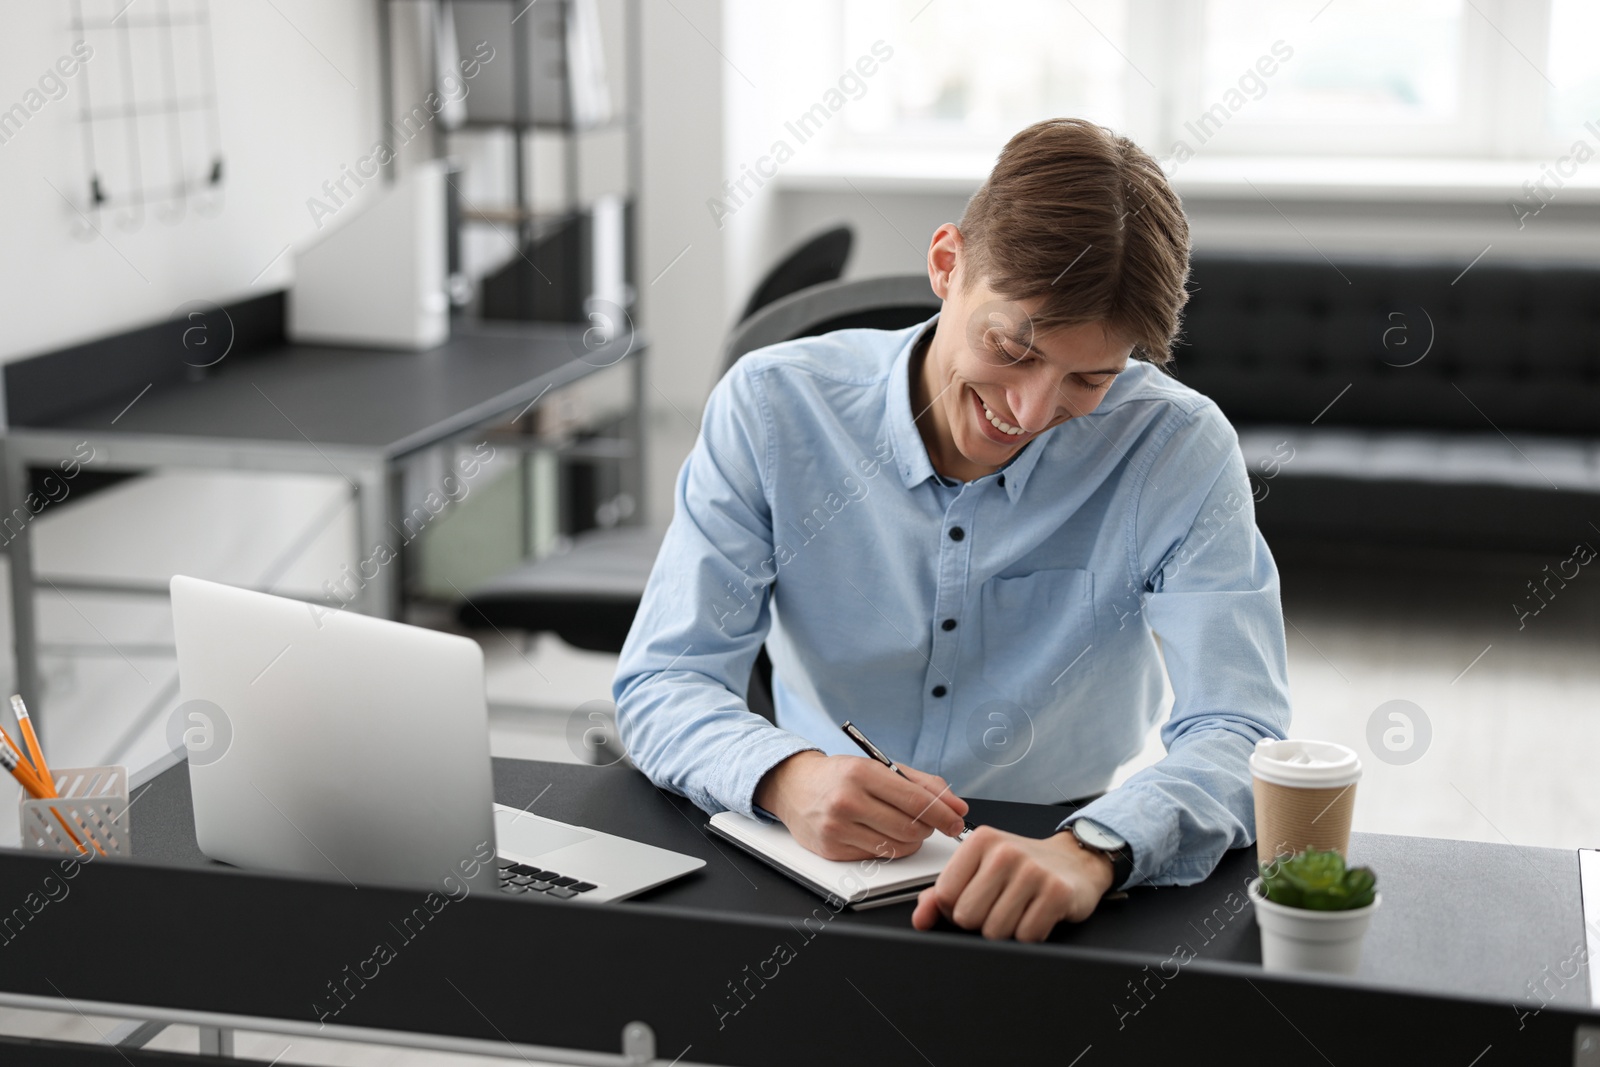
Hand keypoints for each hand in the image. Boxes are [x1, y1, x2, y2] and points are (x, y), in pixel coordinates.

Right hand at [754, 751, 968, 860]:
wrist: (795, 787)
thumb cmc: (842, 776)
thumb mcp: (880, 768)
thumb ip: (923, 784)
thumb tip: (958, 807)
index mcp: (862, 774)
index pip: (916, 802)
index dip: (944, 814)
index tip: (957, 821)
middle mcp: (847, 801)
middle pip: (910, 828)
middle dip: (927, 829)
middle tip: (926, 823)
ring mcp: (837, 828)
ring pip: (896, 848)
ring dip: (910, 841)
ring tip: (903, 827)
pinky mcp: (832, 850)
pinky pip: (878, 857)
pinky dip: (888, 849)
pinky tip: (880, 834)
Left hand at [911, 827, 1113, 941]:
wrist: (1075, 862)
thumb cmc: (1021, 868)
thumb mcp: (979, 870)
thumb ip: (942, 893)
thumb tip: (920, 919)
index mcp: (980, 841)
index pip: (944, 895)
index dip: (954, 910)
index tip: (973, 901)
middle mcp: (1005, 851)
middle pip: (966, 916)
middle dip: (980, 922)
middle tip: (999, 907)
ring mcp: (1033, 871)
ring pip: (994, 931)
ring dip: (1006, 931)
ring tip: (1019, 910)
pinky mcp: (1057, 892)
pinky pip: (1026, 937)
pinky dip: (1030, 935)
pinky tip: (1037, 915)